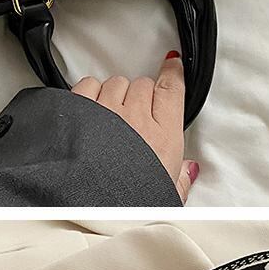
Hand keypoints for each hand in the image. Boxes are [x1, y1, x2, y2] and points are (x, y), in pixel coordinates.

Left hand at [73, 48, 198, 201]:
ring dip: (115, 94)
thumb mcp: (164, 196)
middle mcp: (136, 120)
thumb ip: (179, 180)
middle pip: (142, 85)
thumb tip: (189, 171)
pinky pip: (89, 85)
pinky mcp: (79, 112)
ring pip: (116, 83)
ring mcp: (106, 113)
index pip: (171, 90)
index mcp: (162, 138)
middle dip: (140, 95)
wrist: (87, 206)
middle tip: (135, 115)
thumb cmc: (124, 202)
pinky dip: (90, 92)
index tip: (172, 63)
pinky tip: (90, 108)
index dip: (173, 72)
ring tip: (110, 116)